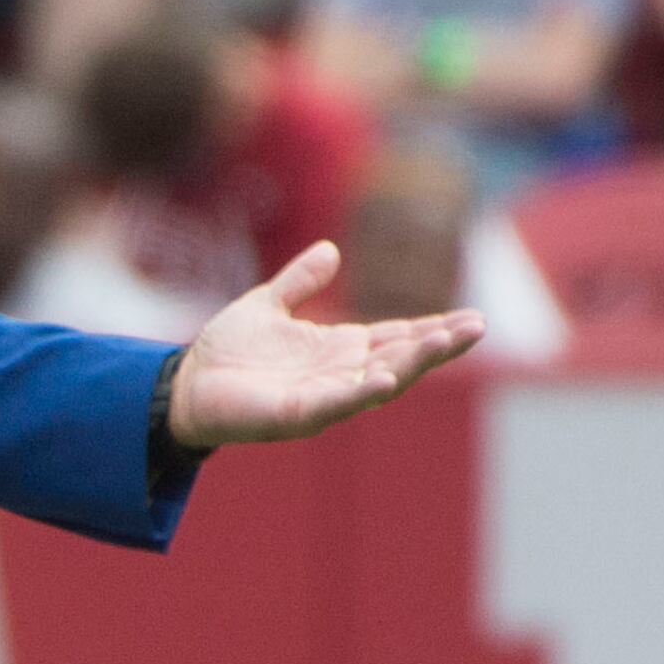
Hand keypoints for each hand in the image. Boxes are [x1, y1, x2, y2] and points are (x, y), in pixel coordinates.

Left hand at [168, 242, 483, 448]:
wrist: (186, 385)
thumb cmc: (226, 352)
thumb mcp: (268, 304)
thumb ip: (300, 281)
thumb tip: (330, 250)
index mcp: (338, 349)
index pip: (398, 337)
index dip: (434, 328)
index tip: (473, 318)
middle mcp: (339, 375)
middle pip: (401, 358)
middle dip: (439, 345)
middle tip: (477, 327)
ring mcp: (322, 397)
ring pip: (378, 380)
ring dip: (413, 363)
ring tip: (446, 342)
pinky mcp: (295, 414)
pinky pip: (334, 403)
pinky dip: (361, 391)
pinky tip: (386, 379)